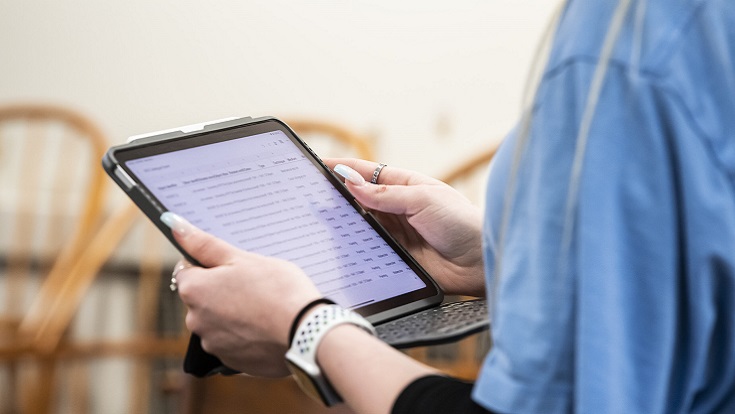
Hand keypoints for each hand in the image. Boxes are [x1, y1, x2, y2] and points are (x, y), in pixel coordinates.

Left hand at [161, 212, 320, 376]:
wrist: (306, 333)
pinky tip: (266, 327)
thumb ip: (205, 244)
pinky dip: (245, 334)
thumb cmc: (278, 290)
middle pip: (203, 298)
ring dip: (234, 314)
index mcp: (194, 290)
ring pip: (218, 321)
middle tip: (255, 286)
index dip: (212, 265)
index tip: (235, 267)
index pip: (188, 270)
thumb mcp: (243, 258)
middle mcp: (195, 320)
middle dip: (223, 291)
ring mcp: (212, 344)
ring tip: (264, 308)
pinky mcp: (230, 361)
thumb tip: (174, 224)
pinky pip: (232, 342)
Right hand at [325, 158, 485, 296]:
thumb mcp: (423, 199)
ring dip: (344, 223)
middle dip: (337, 197)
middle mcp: (397, 208)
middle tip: (311, 195)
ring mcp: (394, 233)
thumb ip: (385, 194)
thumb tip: (351, 183)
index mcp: (405, 185)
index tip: (317, 164)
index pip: (367, 173)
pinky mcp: (393, 256)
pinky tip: (338, 246)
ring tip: (318, 220)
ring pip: (360, 225)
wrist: (479, 262)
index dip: (342, 168)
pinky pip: (368, 249)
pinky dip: (354, 247)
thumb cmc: (461, 222)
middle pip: (359, 199)